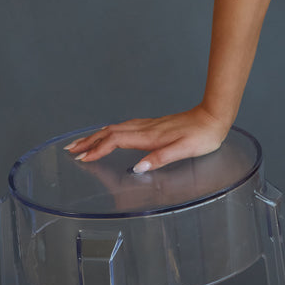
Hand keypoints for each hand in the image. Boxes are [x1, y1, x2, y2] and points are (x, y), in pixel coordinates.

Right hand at [64, 105, 228, 172]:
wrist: (215, 115)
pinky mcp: (154, 125)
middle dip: (89, 140)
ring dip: (97, 135)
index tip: (82, 158)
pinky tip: (110, 134)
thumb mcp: (185, 150)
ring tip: (82, 142)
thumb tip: (138, 168)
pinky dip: (110, 131)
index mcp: (150, 136)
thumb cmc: (203, 135)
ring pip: (116, 128)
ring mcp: (149, 125)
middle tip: (70, 149)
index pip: (116, 141)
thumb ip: (161, 158)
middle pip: (110, 132)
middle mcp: (146, 129)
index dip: (98, 149)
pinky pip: (125, 127)